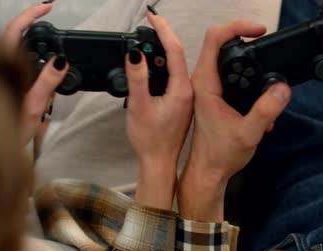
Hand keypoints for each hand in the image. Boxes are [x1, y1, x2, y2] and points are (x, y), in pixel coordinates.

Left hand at [3, 2, 68, 145]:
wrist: (0, 148)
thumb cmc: (10, 130)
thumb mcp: (35, 105)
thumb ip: (48, 81)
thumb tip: (60, 61)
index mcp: (4, 66)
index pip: (15, 30)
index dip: (31, 16)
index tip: (48, 8)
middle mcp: (1, 67)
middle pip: (18, 37)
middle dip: (37, 30)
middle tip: (52, 22)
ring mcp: (4, 73)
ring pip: (21, 52)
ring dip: (37, 49)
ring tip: (54, 53)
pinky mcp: (9, 82)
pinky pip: (22, 65)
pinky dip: (36, 62)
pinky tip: (46, 75)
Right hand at [124, 13, 193, 209]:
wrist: (159, 162)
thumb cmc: (150, 140)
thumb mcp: (138, 106)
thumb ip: (137, 78)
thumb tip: (134, 53)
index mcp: (182, 89)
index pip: (174, 50)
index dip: (163, 30)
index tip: (152, 16)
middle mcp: (188, 90)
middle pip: (177, 54)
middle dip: (163, 35)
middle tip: (149, 23)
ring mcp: (185, 97)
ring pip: (176, 65)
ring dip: (164, 49)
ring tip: (150, 36)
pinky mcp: (181, 102)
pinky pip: (173, 76)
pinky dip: (164, 64)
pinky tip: (154, 63)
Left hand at [179, 21, 291, 222]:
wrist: (209, 172)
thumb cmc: (219, 156)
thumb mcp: (248, 133)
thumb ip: (266, 110)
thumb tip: (283, 88)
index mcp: (205, 84)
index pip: (215, 39)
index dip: (238, 27)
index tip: (258, 31)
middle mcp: (204, 82)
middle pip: (223, 44)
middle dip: (248, 42)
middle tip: (267, 44)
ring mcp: (209, 88)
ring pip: (230, 61)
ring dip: (251, 63)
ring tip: (268, 74)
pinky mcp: (216, 96)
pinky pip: (233, 76)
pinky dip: (249, 79)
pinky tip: (263, 97)